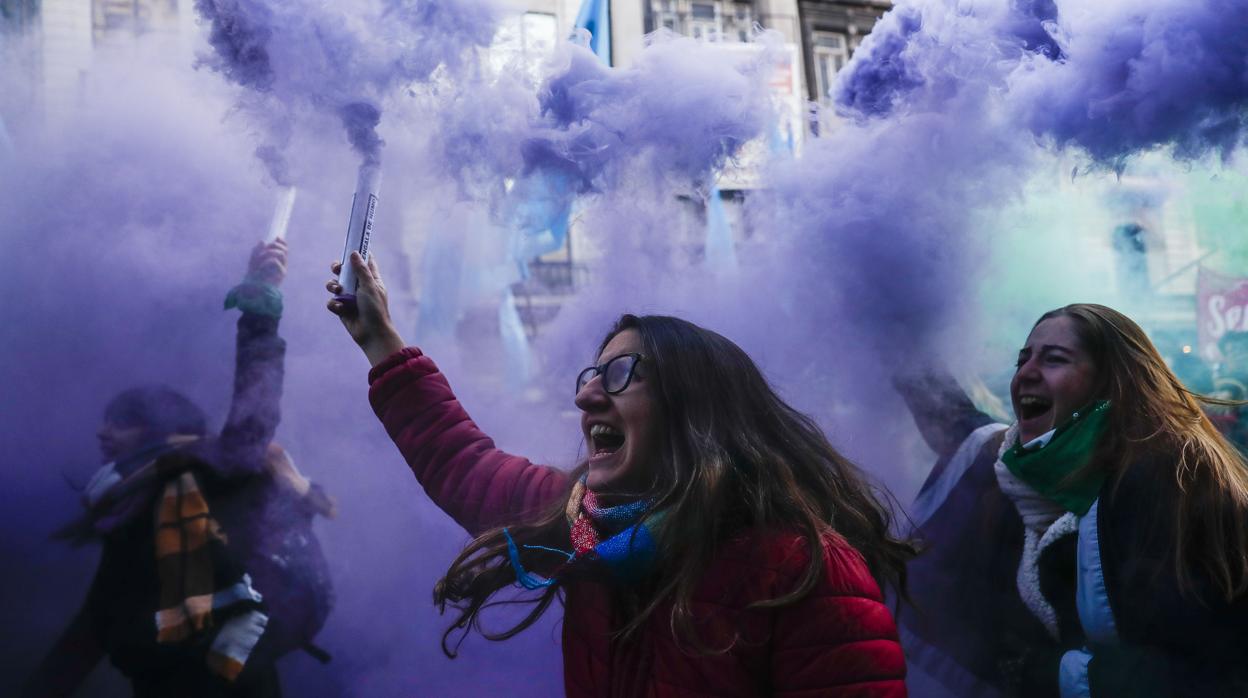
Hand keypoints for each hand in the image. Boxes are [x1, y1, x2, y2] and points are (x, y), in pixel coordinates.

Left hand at [248, 239, 287, 285]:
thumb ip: (257, 250)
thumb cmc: (255, 275)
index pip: (284, 248)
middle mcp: (282, 264)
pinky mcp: (282, 273)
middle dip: (275, 245)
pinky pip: (276, 261)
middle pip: (284, 250)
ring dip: (270, 252)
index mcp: (277, 260)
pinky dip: (267, 261)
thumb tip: (263, 241)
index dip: (282, 242)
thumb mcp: (254, 260)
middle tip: (267, 247)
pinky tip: (261, 266)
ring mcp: (283, 268)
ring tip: (261, 257)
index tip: (276, 237)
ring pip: (282, 253)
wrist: (254, 288)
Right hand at [327, 252, 405, 366]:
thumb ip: (361, 270)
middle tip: (336, 268)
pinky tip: (341, 308)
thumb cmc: (375, 309)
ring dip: (332, 286)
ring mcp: (349, 297)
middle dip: (337, 268)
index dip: (358, 253)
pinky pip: (332, 301)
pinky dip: (334, 304)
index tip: (350, 245)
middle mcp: (359, 286)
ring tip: (338, 291)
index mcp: (371, 279)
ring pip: (334, 285)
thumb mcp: (369, 286)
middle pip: (344, 271)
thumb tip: (354, 253)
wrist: (371, 334)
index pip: (365, 261)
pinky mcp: (342, 308)